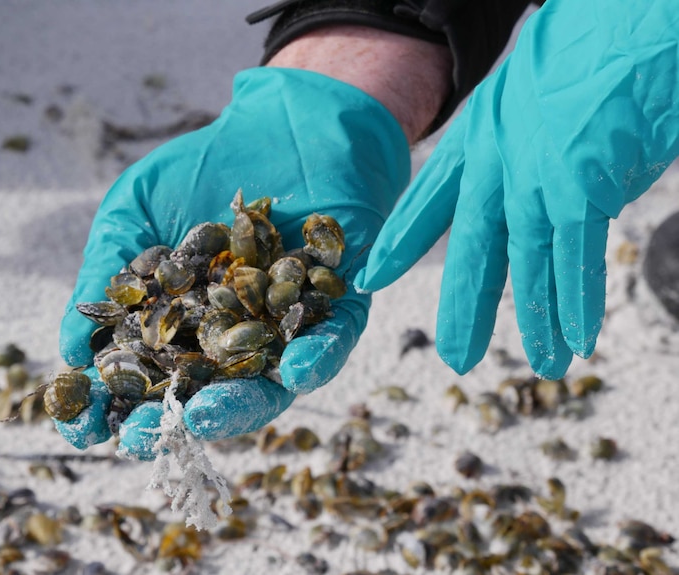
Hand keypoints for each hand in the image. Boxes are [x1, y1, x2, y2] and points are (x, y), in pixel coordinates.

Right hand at [56, 66, 412, 458]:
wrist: (282, 121)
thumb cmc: (198, 168)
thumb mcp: (132, 212)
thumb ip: (105, 276)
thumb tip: (68, 350)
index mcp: (180, 322)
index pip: (143, 377)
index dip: (111, 407)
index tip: (82, 426)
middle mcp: (230, 336)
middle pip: (200, 395)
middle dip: (172, 421)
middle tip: (145, 435)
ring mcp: (282, 328)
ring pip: (265, 384)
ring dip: (240, 406)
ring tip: (209, 413)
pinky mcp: (337, 308)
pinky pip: (331, 343)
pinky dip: (316, 358)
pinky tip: (296, 370)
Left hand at [356, 0, 678, 377]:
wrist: (629, 20)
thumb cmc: (587, 47)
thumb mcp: (526, 94)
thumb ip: (521, 148)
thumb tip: (546, 194)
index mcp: (477, 137)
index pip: (427, 201)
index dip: (400, 242)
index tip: (370, 277)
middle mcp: (496, 163)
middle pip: (473, 247)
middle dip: (465, 305)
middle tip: (456, 355)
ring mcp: (536, 178)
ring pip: (525, 263)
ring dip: (534, 319)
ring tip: (539, 365)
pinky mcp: (581, 187)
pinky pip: (575, 258)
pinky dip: (576, 301)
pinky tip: (576, 339)